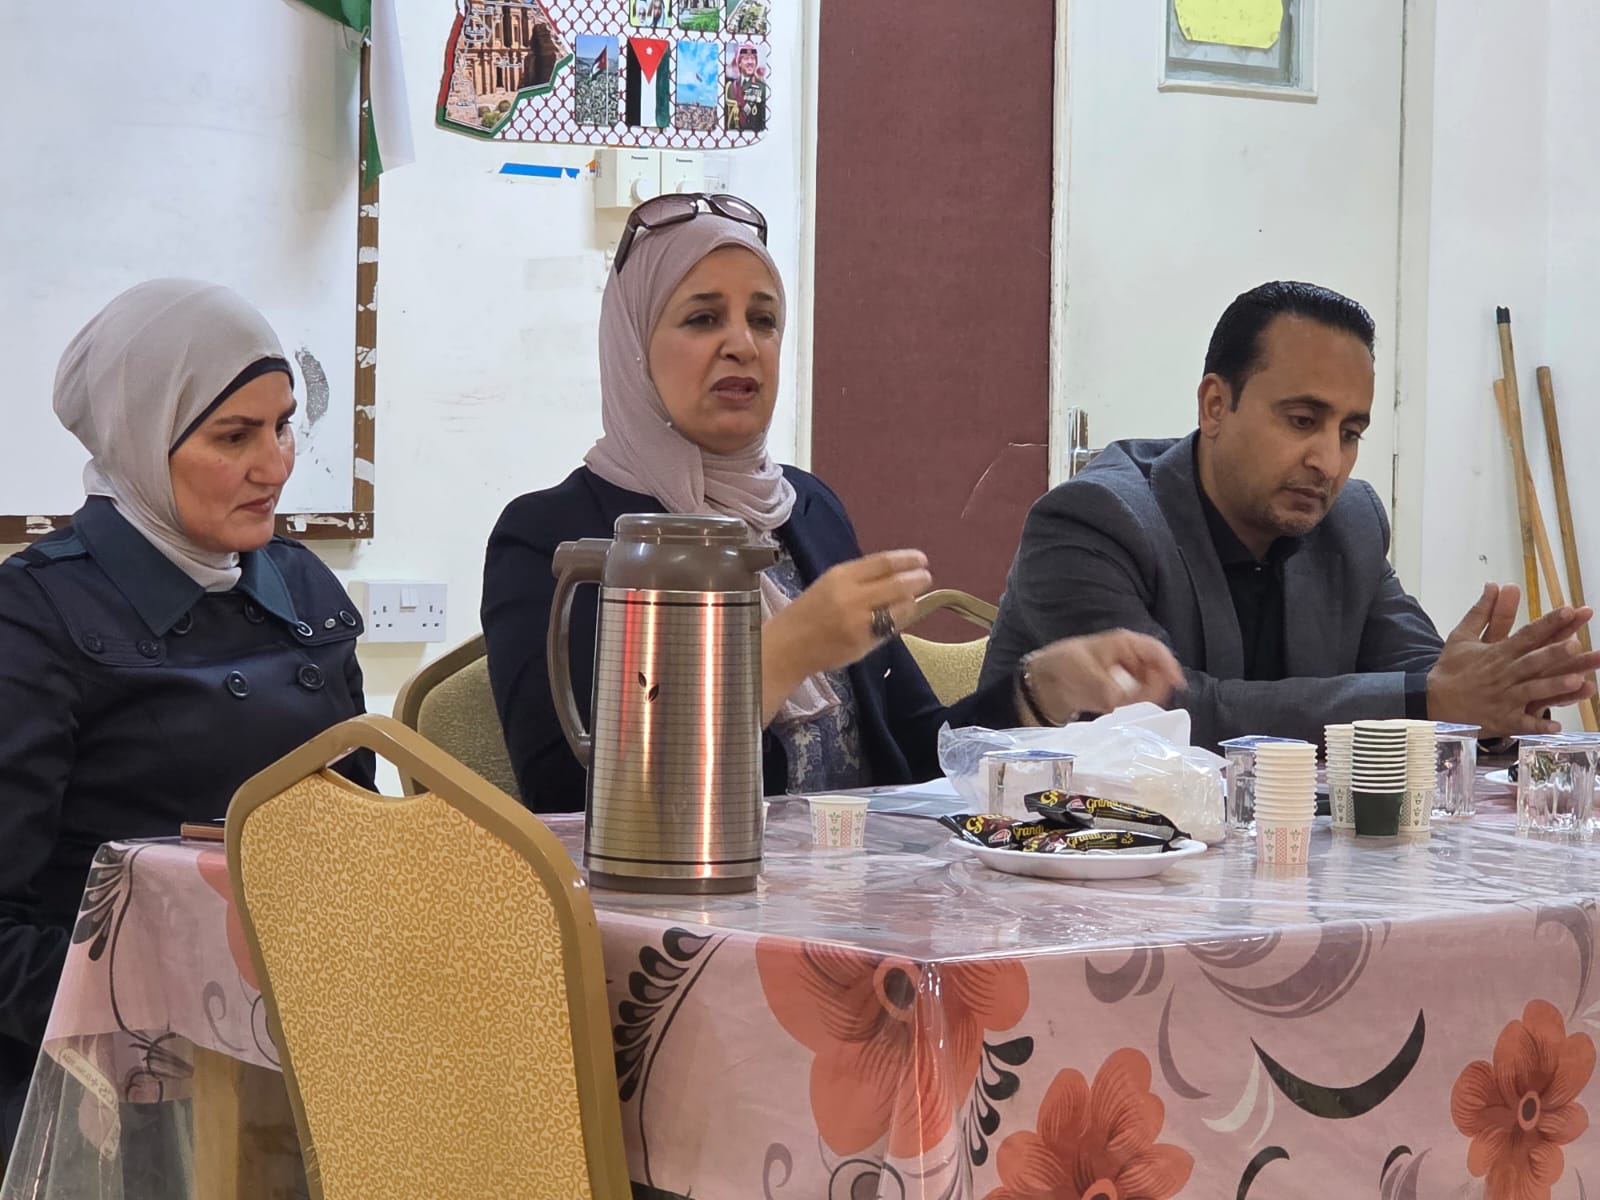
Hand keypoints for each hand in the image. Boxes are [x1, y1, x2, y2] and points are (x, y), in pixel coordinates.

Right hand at [762, 549, 930, 720]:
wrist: (788, 647)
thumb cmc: (807, 614)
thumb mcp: (829, 586)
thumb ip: (859, 580)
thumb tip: (895, 574)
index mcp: (840, 576)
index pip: (882, 562)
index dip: (906, 559)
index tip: (920, 559)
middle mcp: (851, 596)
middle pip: (896, 583)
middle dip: (917, 579)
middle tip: (926, 577)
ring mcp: (859, 621)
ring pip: (899, 607)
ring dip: (911, 601)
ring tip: (912, 599)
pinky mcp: (863, 643)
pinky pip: (891, 628)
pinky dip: (900, 620)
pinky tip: (900, 616)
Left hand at [1019, 630, 1184, 724]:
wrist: (1044, 682)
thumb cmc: (1062, 665)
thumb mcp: (1082, 671)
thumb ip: (1104, 687)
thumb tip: (1118, 699)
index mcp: (1124, 644)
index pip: (1156, 651)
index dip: (1168, 665)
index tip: (1176, 683)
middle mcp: (1130, 660)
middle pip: (1158, 672)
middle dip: (1155, 687)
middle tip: (1139, 700)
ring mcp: (1127, 677)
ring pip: (1150, 688)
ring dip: (1143, 699)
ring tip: (1120, 703)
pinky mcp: (1120, 695)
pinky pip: (1136, 701)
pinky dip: (1132, 707)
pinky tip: (1117, 708)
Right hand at [1427, 583, 1599, 734]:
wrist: (1432, 702)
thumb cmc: (1451, 669)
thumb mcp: (1461, 636)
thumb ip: (1482, 611)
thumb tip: (1494, 585)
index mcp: (1497, 653)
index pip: (1528, 634)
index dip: (1549, 622)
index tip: (1570, 610)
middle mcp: (1504, 674)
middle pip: (1533, 662)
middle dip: (1555, 654)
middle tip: (1576, 644)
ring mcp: (1504, 698)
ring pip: (1533, 691)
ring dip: (1554, 687)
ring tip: (1576, 681)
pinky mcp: (1502, 720)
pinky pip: (1523, 724)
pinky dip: (1538, 726)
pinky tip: (1555, 726)